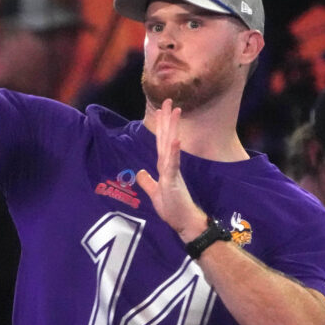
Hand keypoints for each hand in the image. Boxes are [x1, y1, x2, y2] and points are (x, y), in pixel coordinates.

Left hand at [135, 99, 204, 241]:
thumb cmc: (173, 210)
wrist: (185, 224)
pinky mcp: (174, 180)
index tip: (161, 110)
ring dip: (171, 128)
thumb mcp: (155, 194)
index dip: (160, 126)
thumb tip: (139, 172)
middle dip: (166, 119)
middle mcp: (168, 165)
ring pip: (169, 145)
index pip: (160, 142)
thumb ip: (147, 182)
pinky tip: (175, 138)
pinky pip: (173, 163)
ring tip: (175, 110)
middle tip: (168, 100)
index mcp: (164, 167)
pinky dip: (173, 150)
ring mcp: (172, 172)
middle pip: (165, 138)